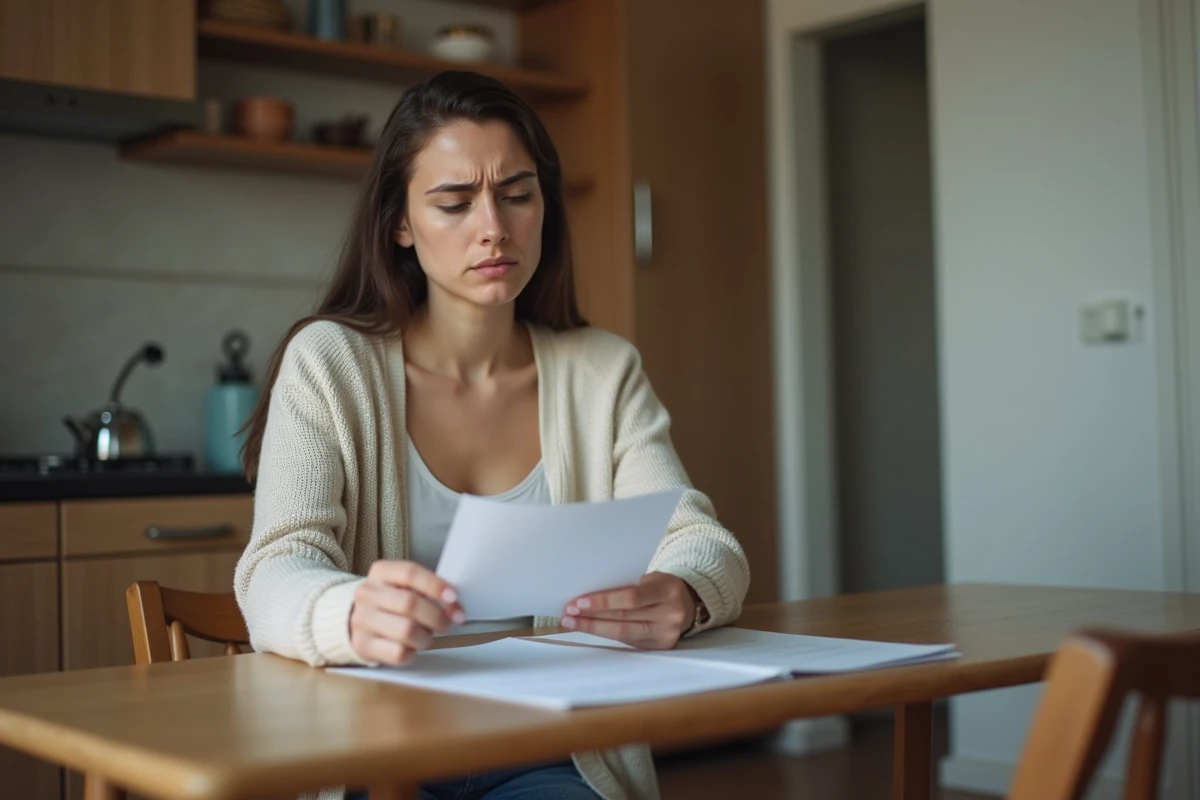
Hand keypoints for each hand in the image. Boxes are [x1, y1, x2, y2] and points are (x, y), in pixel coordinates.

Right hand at [349, 560, 465, 665]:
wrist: (357, 618)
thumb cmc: (390, 602)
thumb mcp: (403, 586)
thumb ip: (427, 590)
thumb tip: (454, 605)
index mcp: (381, 572)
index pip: (410, 573)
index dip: (435, 585)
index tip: (453, 598)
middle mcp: (368, 594)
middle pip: (410, 604)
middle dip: (436, 616)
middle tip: (446, 623)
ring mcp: (362, 620)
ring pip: (406, 631)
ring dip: (426, 637)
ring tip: (427, 636)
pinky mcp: (362, 645)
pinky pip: (398, 653)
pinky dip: (412, 653)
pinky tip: (410, 647)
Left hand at [561, 571, 695, 649]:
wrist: (689, 603)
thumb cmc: (661, 587)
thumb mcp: (650, 579)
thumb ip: (627, 587)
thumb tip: (588, 596)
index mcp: (667, 591)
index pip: (631, 598)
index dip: (603, 601)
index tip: (578, 602)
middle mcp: (669, 614)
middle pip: (623, 618)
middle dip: (592, 617)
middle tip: (568, 614)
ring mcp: (665, 634)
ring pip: (623, 633)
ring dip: (594, 628)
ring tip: (572, 623)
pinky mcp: (660, 647)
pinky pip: (628, 641)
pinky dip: (607, 634)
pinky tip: (591, 629)